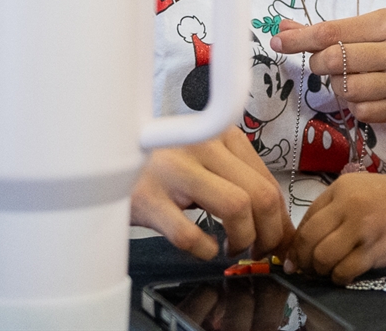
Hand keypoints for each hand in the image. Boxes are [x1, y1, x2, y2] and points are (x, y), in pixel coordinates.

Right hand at [130, 126, 291, 259]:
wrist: (105, 160)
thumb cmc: (161, 166)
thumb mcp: (204, 162)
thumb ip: (239, 183)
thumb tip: (278, 223)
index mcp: (221, 136)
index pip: (268, 180)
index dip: (280, 218)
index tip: (278, 238)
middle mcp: (202, 146)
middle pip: (260, 195)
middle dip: (268, 233)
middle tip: (258, 250)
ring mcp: (174, 170)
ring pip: (236, 207)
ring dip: (242, 239)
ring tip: (231, 248)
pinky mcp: (148, 198)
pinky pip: (190, 233)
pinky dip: (205, 249)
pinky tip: (203, 248)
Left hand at [270, 10, 385, 126]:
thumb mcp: (375, 27)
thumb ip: (331, 30)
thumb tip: (283, 28)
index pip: (333, 31)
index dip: (301, 38)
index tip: (277, 41)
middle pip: (336, 61)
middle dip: (320, 64)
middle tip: (324, 63)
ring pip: (346, 89)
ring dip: (339, 87)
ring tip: (353, 79)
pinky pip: (361, 111)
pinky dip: (356, 105)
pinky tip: (369, 95)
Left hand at [288, 171, 385, 283]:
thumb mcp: (365, 190)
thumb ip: (339, 209)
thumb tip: (310, 241)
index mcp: (342, 187)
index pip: (306, 219)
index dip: (298, 243)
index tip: (298, 258)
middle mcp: (347, 204)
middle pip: (308, 239)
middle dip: (303, 260)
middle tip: (309, 271)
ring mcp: (361, 226)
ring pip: (322, 256)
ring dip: (322, 271)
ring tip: (331, 273)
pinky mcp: (375, 248)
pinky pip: (344, 270)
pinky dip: (340, 278)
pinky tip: (347, 276)